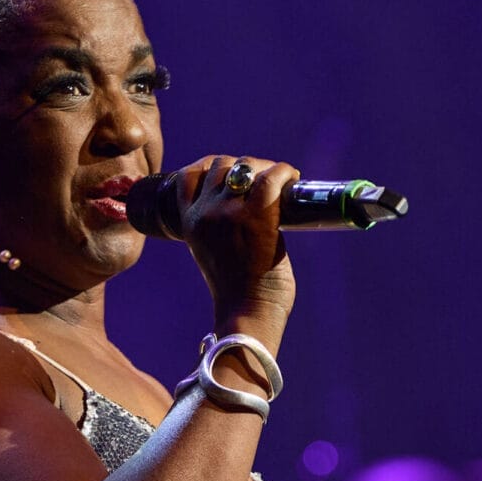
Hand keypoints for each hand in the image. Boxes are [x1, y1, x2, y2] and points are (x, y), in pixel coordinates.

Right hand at [170, 154, 299, 348]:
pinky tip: (292, 179)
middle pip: (221, 165)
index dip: (209, 166)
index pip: (189, 177)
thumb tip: (247, 210)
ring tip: (280, 180)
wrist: (247, 315)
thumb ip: (221, 230)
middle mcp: (205, 214)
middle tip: (264, 181)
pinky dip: (284, 173)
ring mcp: (228, 213)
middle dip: (244, 166)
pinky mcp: (256, 216)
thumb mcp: (213, 255)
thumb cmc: (238, 294)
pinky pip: (271, 178)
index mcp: (189, 224)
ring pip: (245, 166)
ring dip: (264, 167)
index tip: (229, 173)